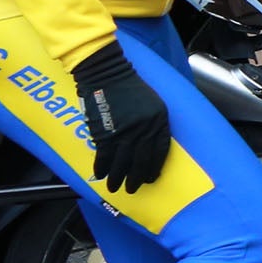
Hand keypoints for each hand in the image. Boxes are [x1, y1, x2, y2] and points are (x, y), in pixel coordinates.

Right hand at [70, 44, 174, 194]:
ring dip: (117, 177)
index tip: (151, 178)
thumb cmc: (130, 86)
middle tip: (132, 189)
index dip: (155, 167)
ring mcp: (124, 131)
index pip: (160, 150)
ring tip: (114, 187)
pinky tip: (100, 174)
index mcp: (159, 120)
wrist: (107, 73)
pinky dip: (101, 166)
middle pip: (141, 160)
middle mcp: (144, 128)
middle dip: (136, 178)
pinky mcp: (105, 131)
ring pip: (122, 162)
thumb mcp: (153, 103)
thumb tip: (149, 147)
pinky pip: (104, 155)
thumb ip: (154, 123)